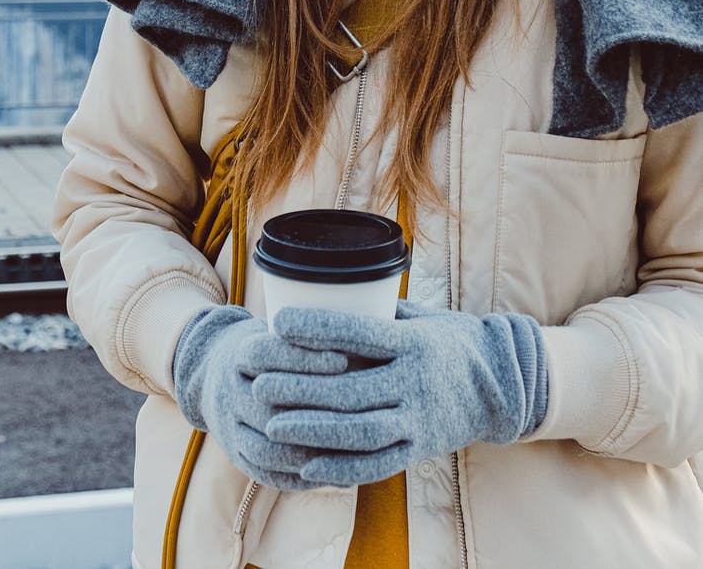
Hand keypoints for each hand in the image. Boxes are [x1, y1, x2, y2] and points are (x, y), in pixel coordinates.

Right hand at [172, 305, 351, 489]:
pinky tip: (334, 471)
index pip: (267, 354)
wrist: (212, 374)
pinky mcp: (235, 455)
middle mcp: (228, 391)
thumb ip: (310, 329)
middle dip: (314, 410)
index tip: (344, 357)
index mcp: (238, 352)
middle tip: (359, 410)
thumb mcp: (276, 327)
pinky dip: (301, 477)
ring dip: (310, 451)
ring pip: (268, 447)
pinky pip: (267, 473)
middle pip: (268, 406)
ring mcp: (229, 427)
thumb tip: (367, 316)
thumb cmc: (265, 345)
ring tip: (351, 447)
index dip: (305, 357)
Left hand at [251, 301, 547, 486]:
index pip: (359, 334)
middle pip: (351, 388)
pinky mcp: (420, 447)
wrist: (502, 382)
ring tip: (273, 426)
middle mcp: (415, 381)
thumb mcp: (420, 316)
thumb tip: (327, 293)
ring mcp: (419, 418)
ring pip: (360, 431)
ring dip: (313, 431)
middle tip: (259, 384)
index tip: (277, 323)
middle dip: (301, 388)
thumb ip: (379, 313)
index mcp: (412, 341)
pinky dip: (342, 468)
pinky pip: (378, 463)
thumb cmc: (449, 340)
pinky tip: (308, 467)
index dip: (317, 329)